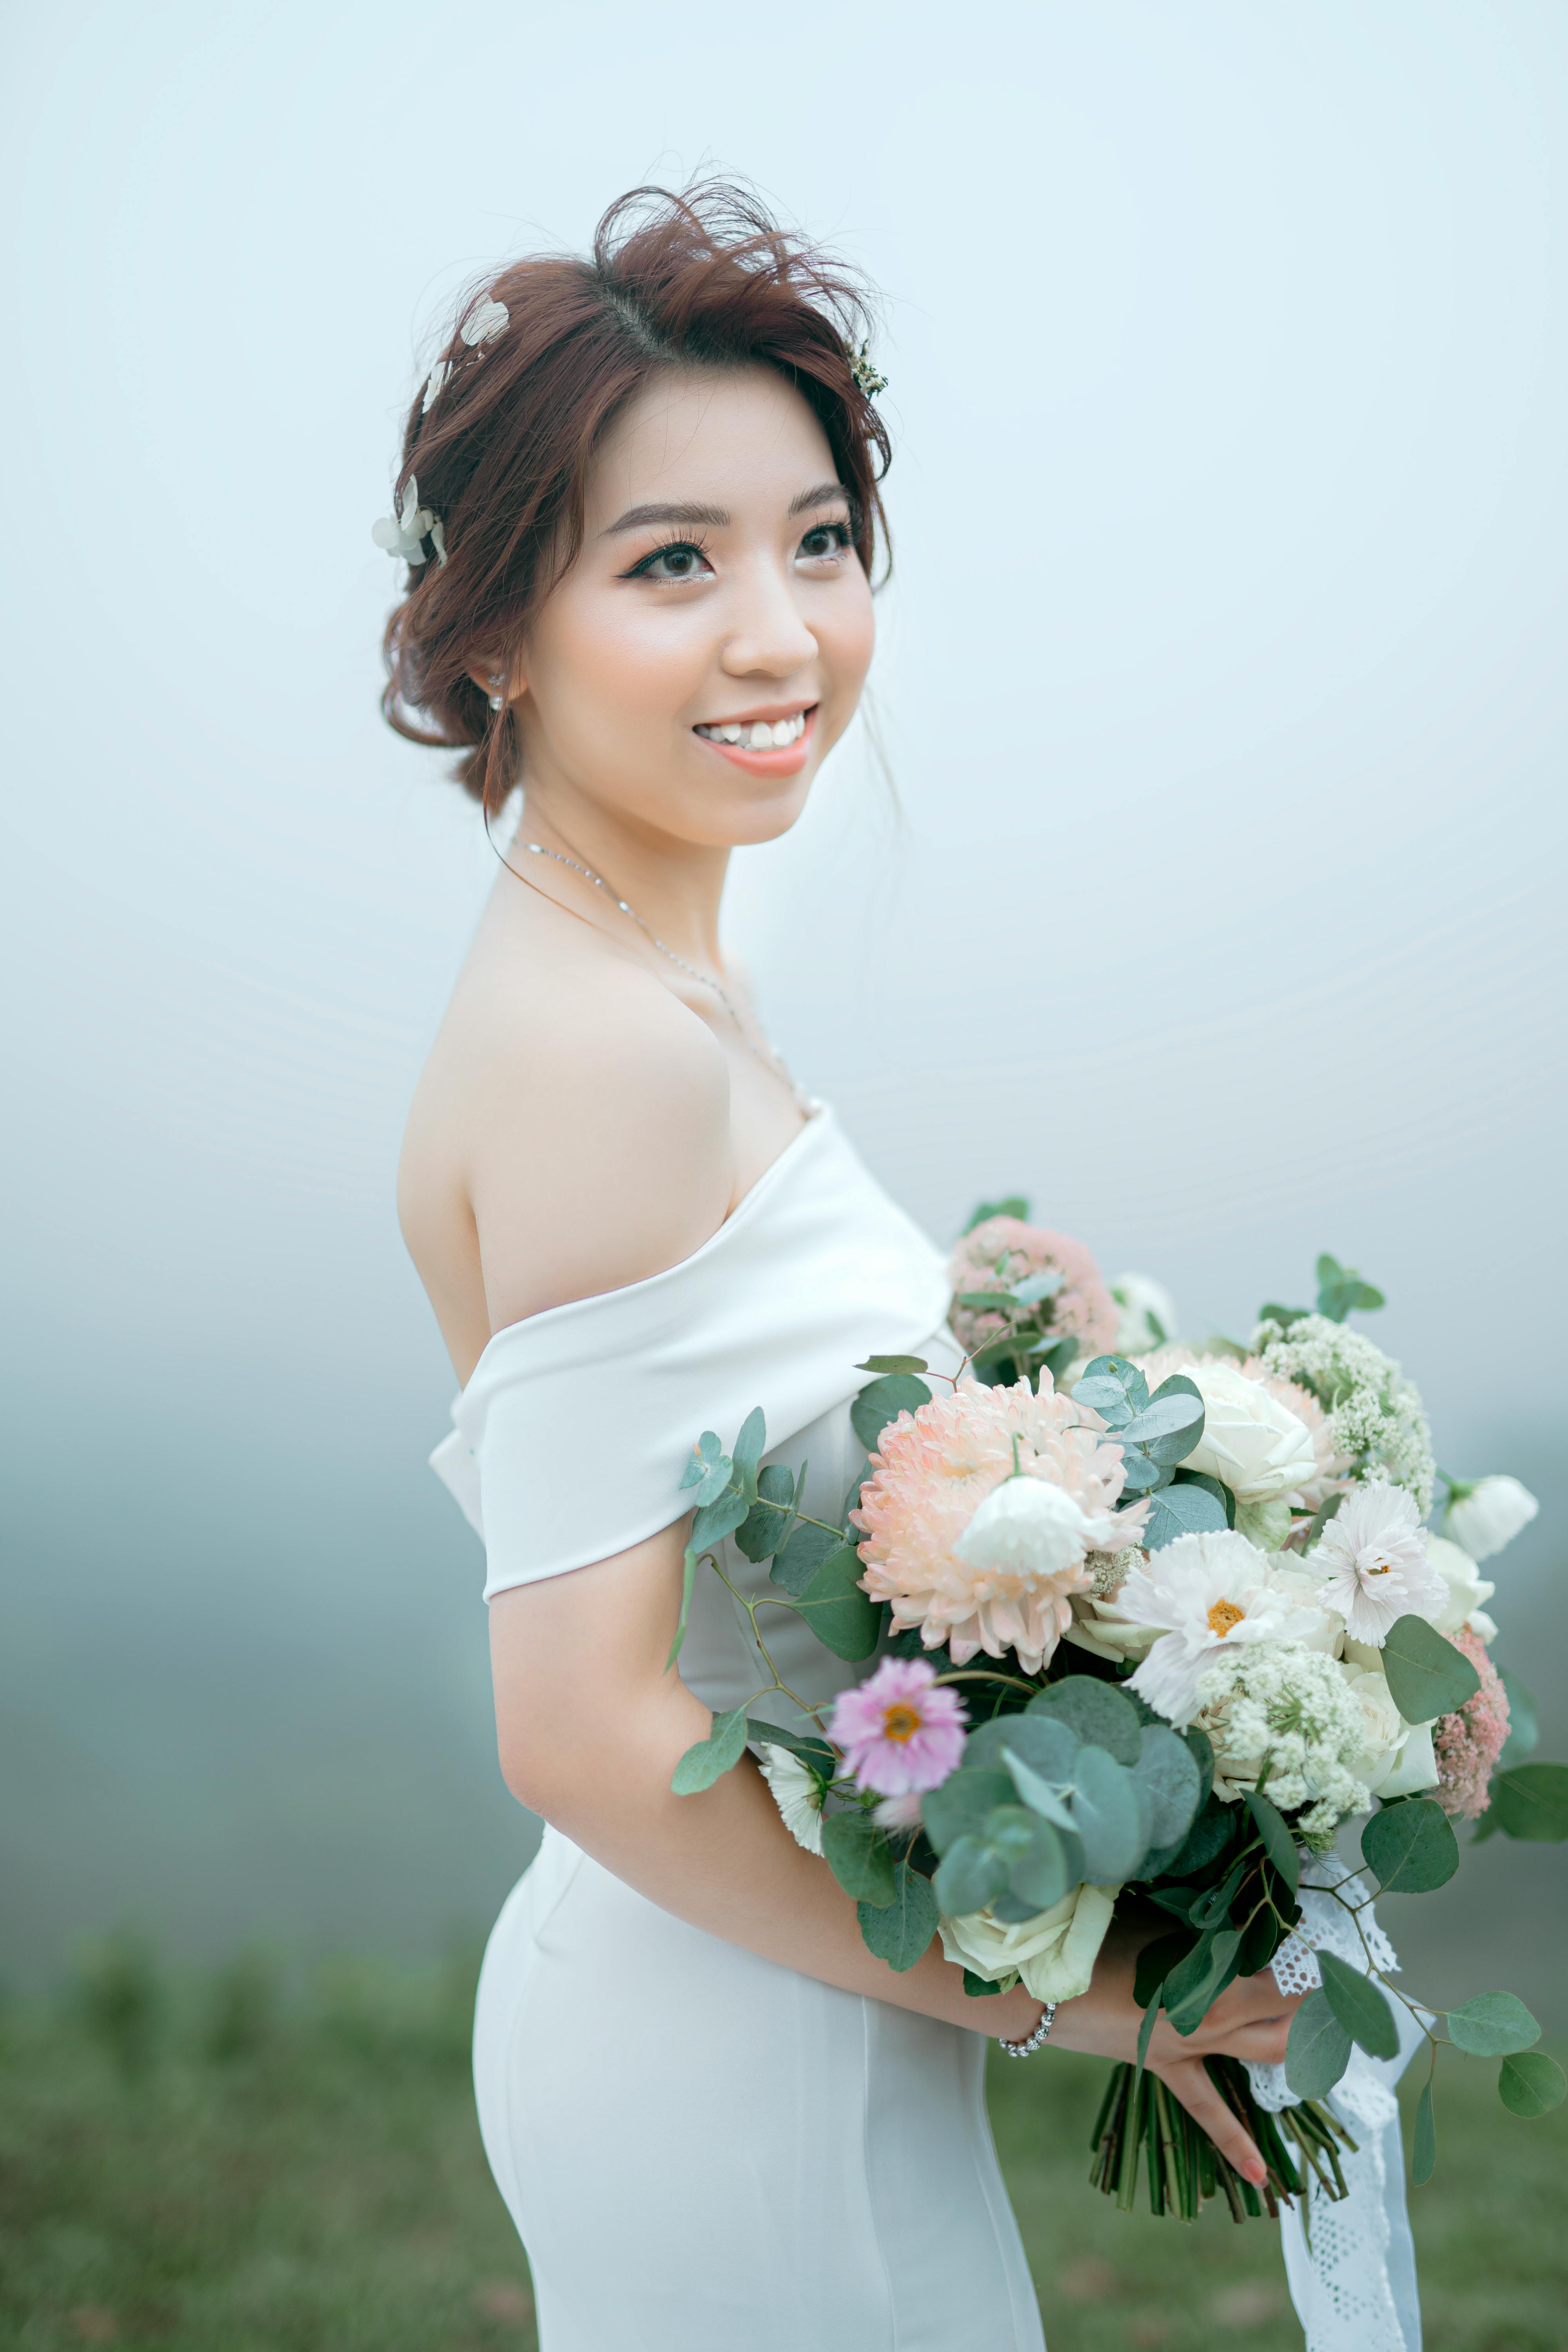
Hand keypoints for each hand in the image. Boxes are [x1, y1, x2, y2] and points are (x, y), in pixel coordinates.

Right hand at [1050, 1922, 1304, 2186]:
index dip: (1309, 1956)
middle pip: (1288, 2015)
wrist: (1047, 1991)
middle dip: (1319, 2000)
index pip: (1283, 1974)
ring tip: (1330, 2032)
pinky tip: (1263, 2179)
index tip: (1324, 1935)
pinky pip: (1207, 2111)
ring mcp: (1195, 2049)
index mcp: (1217, 1984)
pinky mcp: (1170, 2068)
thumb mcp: (1159, 1922)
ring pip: (1265, 2051)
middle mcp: (1216, 2022)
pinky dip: (1236, 2143)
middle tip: (1340, 1981)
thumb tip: (1247, 1905)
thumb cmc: (1099, 1943)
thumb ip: (1208, 1921)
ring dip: (1298, 2041)